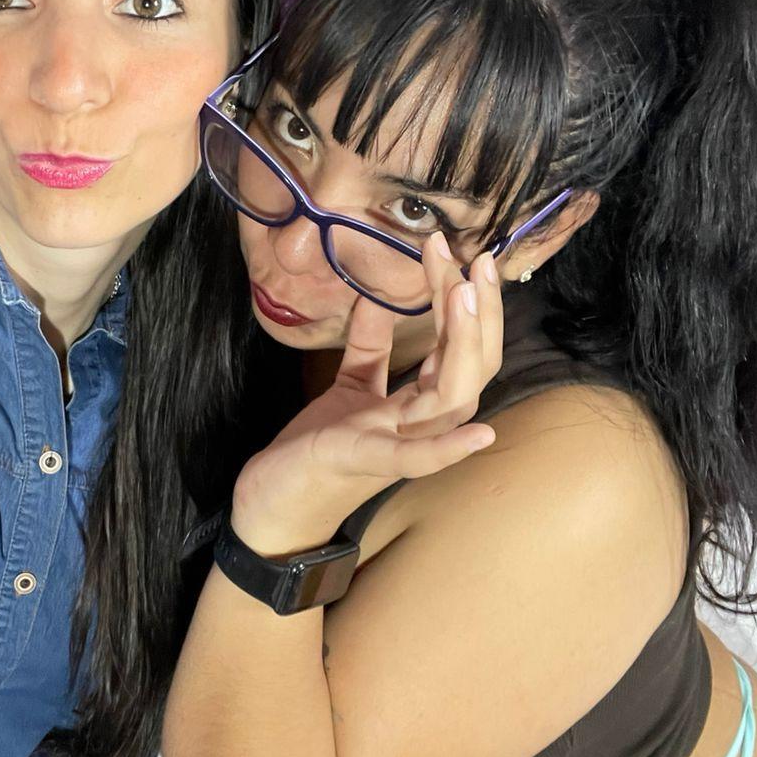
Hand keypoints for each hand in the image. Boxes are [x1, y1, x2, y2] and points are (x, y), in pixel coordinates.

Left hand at [231, 238, 504, 559]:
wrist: (275, 504)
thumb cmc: (319, 448)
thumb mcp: (348, 387)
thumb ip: (369, 347)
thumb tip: (376, 296)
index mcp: (418, 403)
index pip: (459, 348)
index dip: (464, 301)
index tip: (457, 253)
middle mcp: (419, 424)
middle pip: (471, 368)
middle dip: (481, 314)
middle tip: (478, 261)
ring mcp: (396, 444)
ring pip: (452, 400)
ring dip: (464, 347)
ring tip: (466, 296)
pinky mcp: (362, 462)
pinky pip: (413, 459)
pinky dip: (445, 449)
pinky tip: (479, 435)